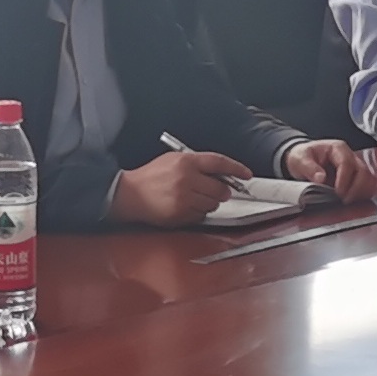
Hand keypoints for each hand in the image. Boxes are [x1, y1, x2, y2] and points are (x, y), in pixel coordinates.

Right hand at [109, 148, 250, 224]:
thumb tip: (221, 173)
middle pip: (220, 188)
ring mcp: (184, 198)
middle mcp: (187, 179)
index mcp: (185, 162)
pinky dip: (199, 212)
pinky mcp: (180, 214)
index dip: (236, 168)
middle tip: (218, 191)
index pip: (219, 162)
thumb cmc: (150, 177)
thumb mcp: (172, 160)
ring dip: (209, 202)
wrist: (129, 194)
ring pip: (212, 204)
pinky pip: (201, 215)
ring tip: (195, 198)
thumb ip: (196, 164)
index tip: (247, 174)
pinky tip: (186, 206)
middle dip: (222, 191)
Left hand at [278, 139, 369, 197]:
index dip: (344, 180)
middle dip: (355, 189)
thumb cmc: (303, 157)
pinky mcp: (357, 178)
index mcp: (337, 149)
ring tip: (347, 201)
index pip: (347, 163)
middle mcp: (350, 156)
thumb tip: (321, 178)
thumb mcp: (300, 159)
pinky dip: (363, 196)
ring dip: (361, 193)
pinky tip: (352, 201)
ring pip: (369, 180)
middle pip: (363, 172)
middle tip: (343, 200)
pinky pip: (368, 187)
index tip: (337, 193)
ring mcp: (355, 167)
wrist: (304, 160)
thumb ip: (309, 168)